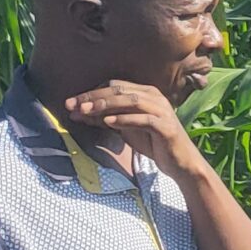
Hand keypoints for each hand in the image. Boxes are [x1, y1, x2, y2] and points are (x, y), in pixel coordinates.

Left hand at [65, 82, 202, 180]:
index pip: (114, 86)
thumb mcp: (125, 129)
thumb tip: (78, 113)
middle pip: (119, 90)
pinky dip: (124, 119)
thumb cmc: (153, 143)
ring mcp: (162, 111)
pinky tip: (108, 122)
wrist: (180, 163)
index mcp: (146, 93)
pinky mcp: (165, 127)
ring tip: (86, 110)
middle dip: (93, 96)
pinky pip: (143, 119)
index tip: (70, 103)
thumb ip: (105, 119)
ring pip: (130, 100)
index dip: (91, 92)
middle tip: (73, 104)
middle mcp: (155, 97)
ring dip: (106, 105)